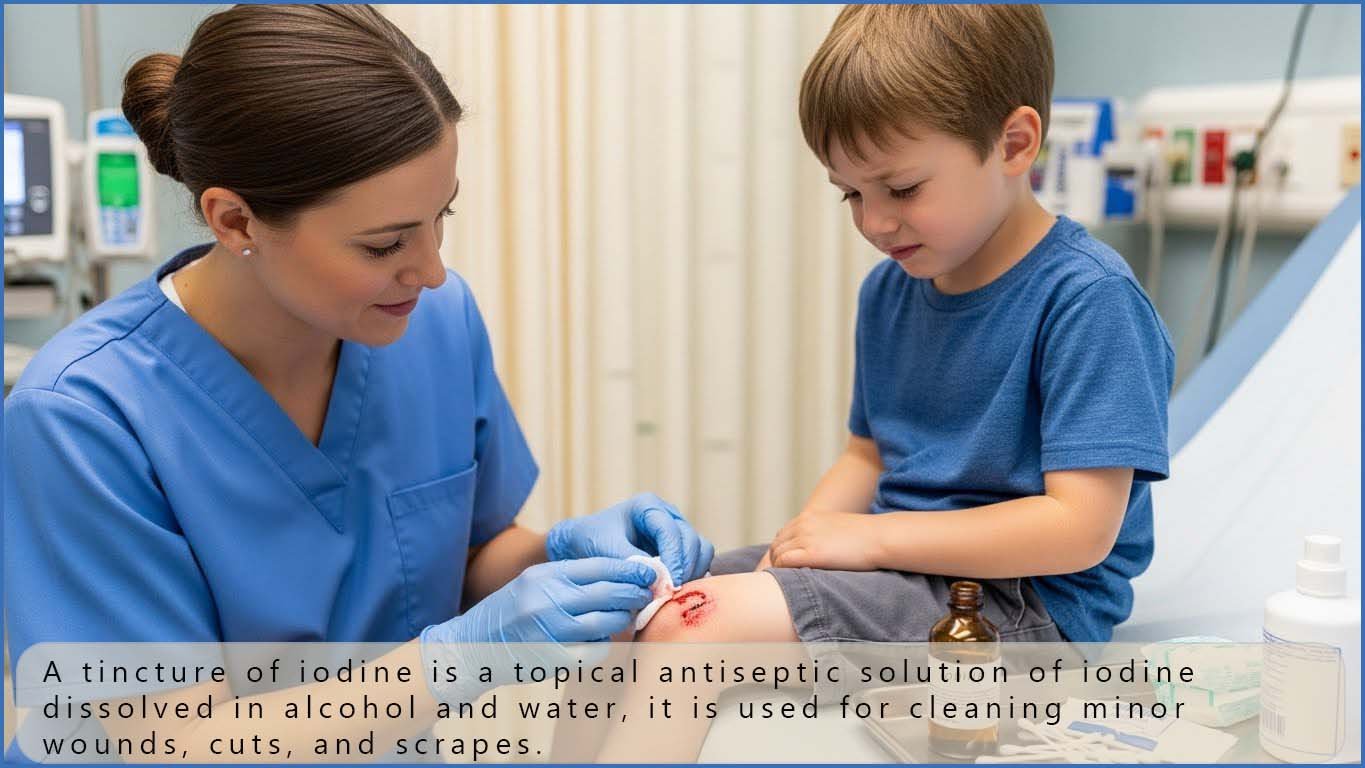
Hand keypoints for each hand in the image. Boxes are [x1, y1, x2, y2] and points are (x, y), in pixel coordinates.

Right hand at [420, 557, 654, 700]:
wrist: (471, 646)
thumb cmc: (509, 611)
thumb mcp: (534, 583)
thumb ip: (570, 578)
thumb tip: (620, 575)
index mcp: (545, 576)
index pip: (599, 567)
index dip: (629, 568)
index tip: (648, 570)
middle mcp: (548, 601)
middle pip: (608, 594)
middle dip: (633, 593)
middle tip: (646, 594)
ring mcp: (551, 631)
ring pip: (607, 623)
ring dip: (622, 619)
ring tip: (624, 616)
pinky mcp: (554, 659)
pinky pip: (595, 651)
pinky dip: (603, 645)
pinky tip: (598, 640)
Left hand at [545, 492, 713, 585]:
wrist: (583, 545)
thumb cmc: (591, 541)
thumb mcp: (605, 549)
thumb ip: (631, 562)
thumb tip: (657, 580)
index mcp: (648, 506)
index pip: (671, 530)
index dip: (674, 557)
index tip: (670, 582)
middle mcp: (667, 515)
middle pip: (691, 540)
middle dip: (686, 567)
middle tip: (673, 591)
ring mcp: (676, 531)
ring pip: (701, 549)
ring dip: (693, 572)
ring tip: (676, 592)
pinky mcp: (679, 548)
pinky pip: (698, 561)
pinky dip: (692, 576)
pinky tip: (677, 591)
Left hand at [766, 510, 884, 570]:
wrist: (879, 537)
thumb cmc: (865, 537)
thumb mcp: (838, 527)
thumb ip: (823, 534)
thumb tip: (822, 549)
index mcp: (809, 517)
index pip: (782, 535)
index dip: (781, 552)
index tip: (785, 567)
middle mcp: (803, 524)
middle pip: (776, 545)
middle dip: (775, 562)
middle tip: (781, 580)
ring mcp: (805, 537)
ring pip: (777, 554)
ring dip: (778, 569)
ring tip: (785, 584)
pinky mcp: (811, 553)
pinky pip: (783, 562)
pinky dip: (781, 572)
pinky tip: (790, 581)